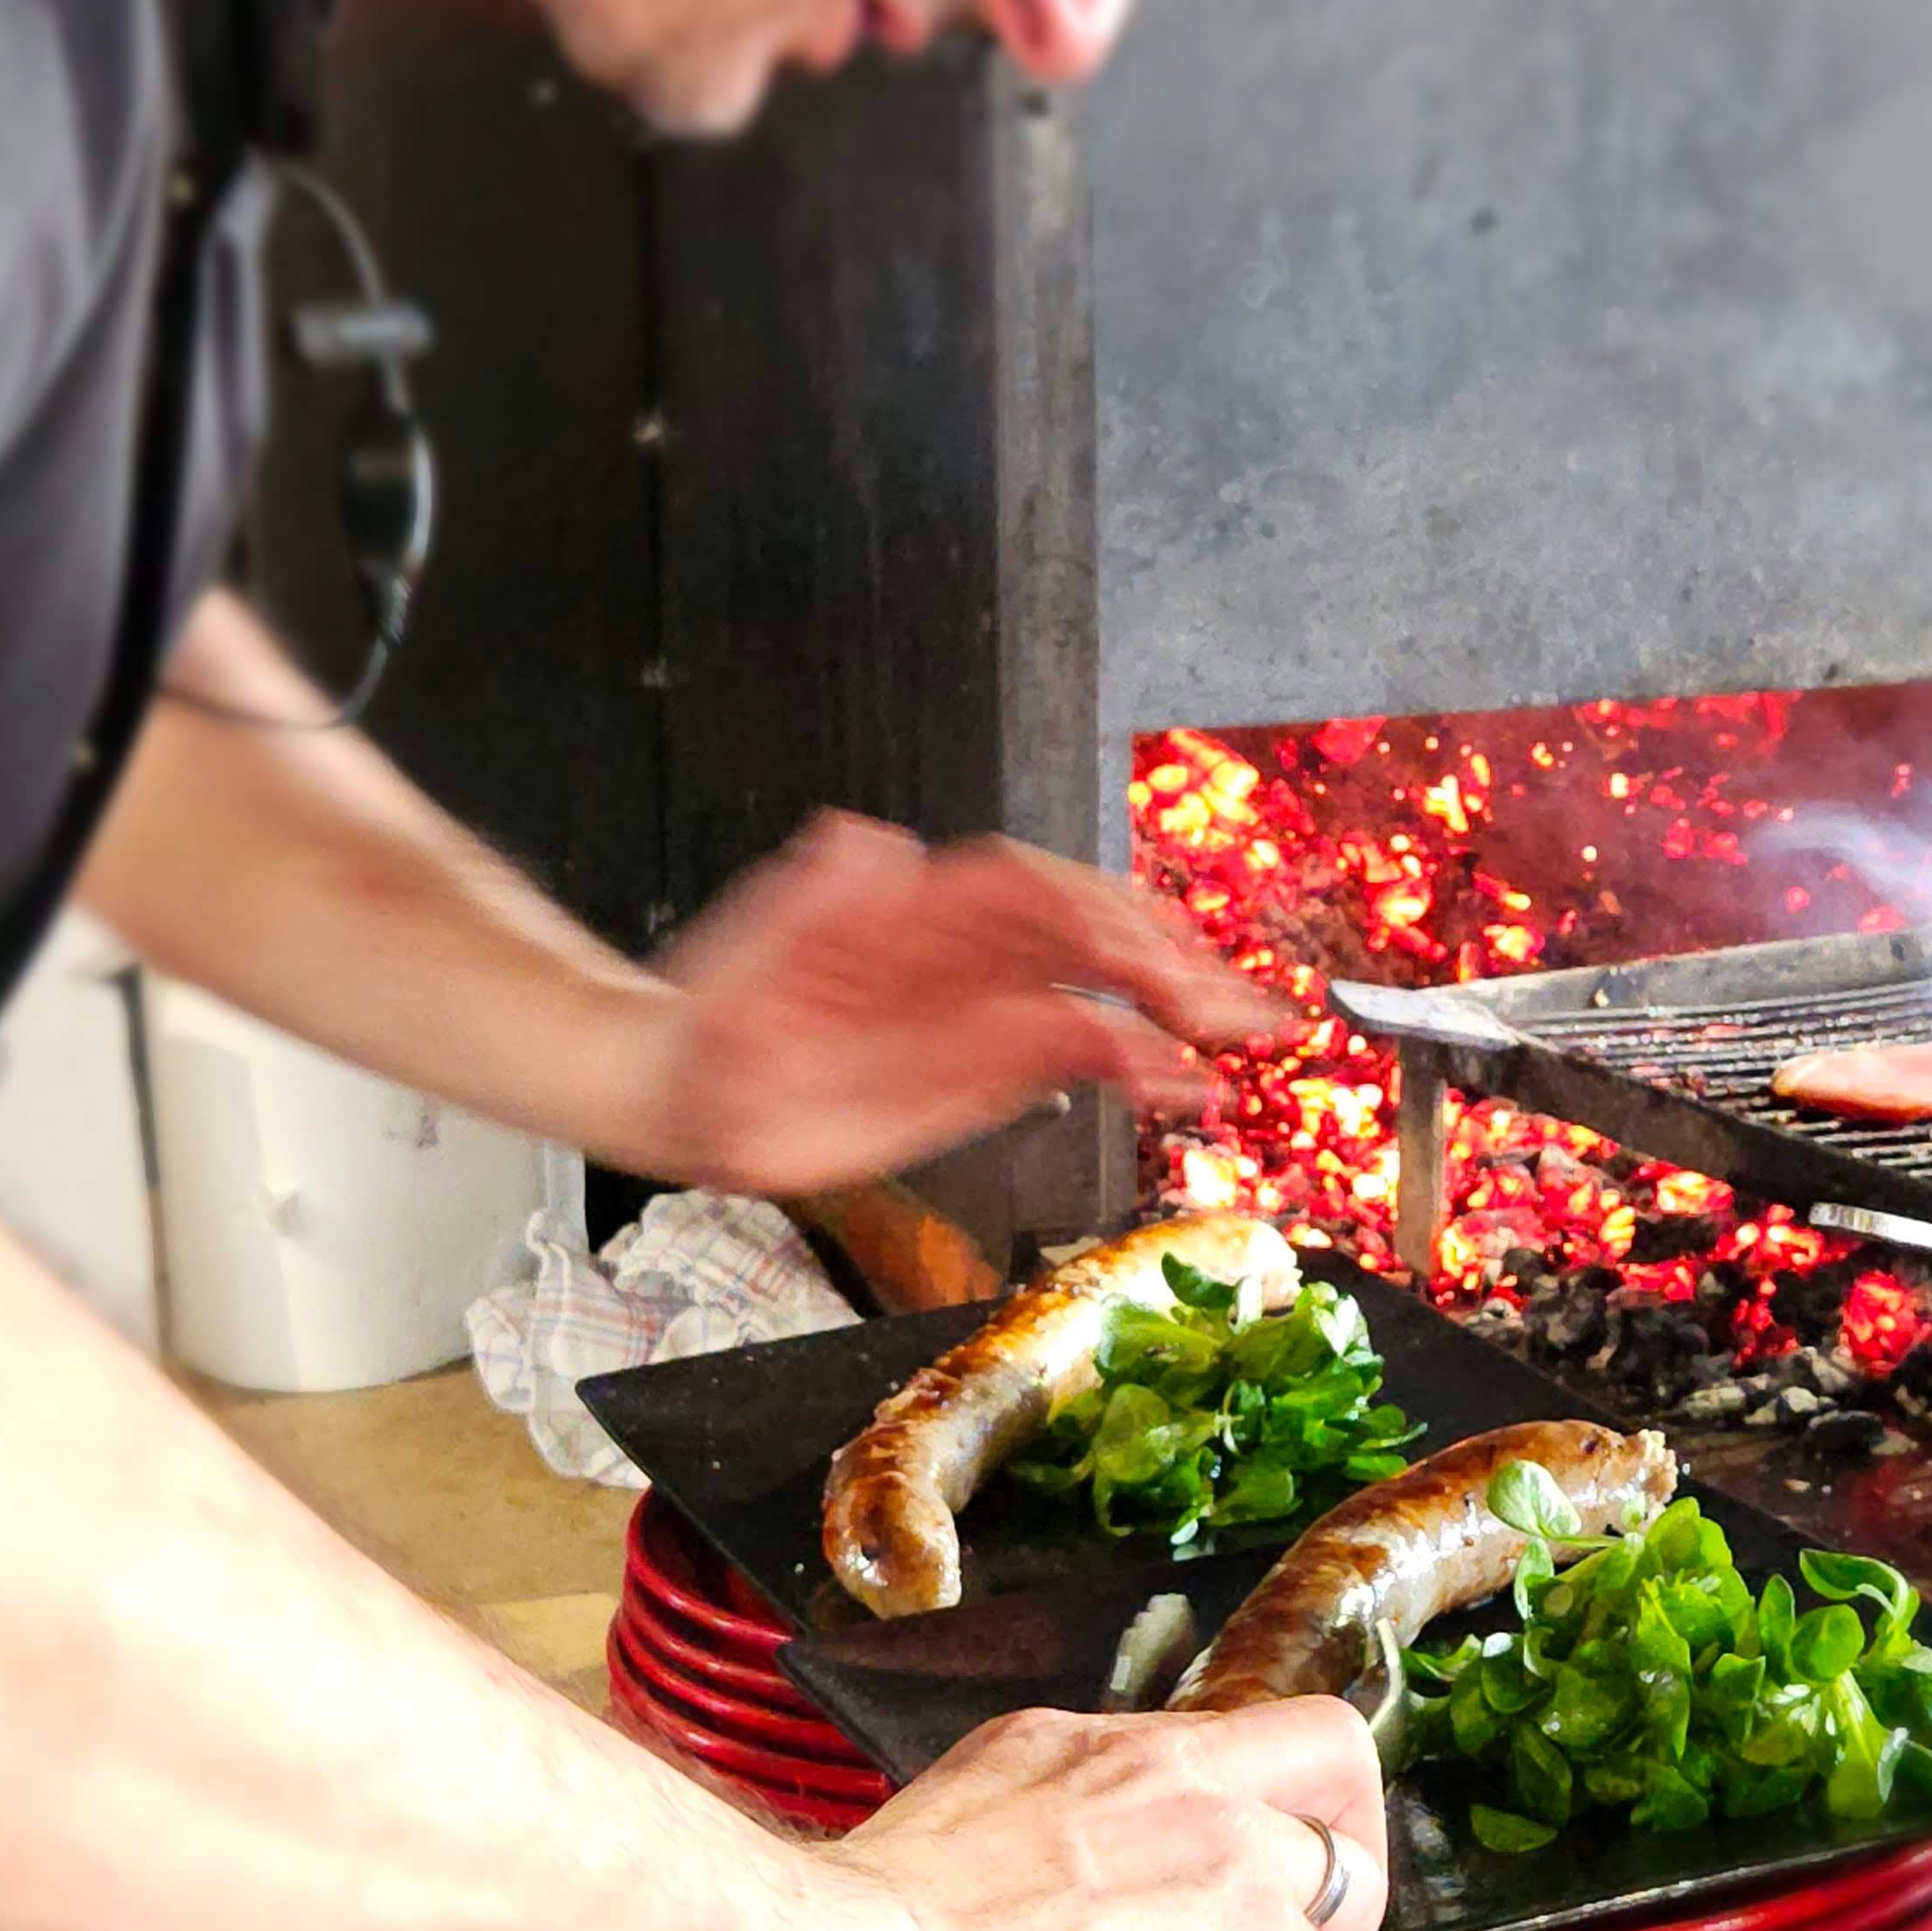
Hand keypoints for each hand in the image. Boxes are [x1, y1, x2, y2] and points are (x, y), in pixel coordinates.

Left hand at [607, 811, 1280, 1193]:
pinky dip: (1143, 1068)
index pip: (1027, 890)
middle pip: (1090, 932)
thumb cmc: (717, 1014)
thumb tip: (864, 841)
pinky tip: (1187, 1089)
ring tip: (1237, 1046)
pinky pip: (1085, 1054)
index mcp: (918, 908)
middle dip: (1169, 961)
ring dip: (1176, 1015)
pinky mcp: (994, 1063)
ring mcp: (988, 1005)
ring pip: (1104, 995)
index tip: (1140, 958)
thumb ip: (809, 896)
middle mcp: (968, 949)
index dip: (1091, 915)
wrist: (694, 1085)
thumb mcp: (749, 948)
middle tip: (1234, 1007)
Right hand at [802, 1700, 1386, 1930]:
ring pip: (1355, 1882)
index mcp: (1069, 1750)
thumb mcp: (936, 1870)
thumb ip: (1005, 1881)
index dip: (1216, 1834)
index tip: (1164, 1921)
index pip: (1196, 1757)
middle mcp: (1161, 1769)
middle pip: (1327, 1753)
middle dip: (1333, 1851)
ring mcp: (1227, 1847)